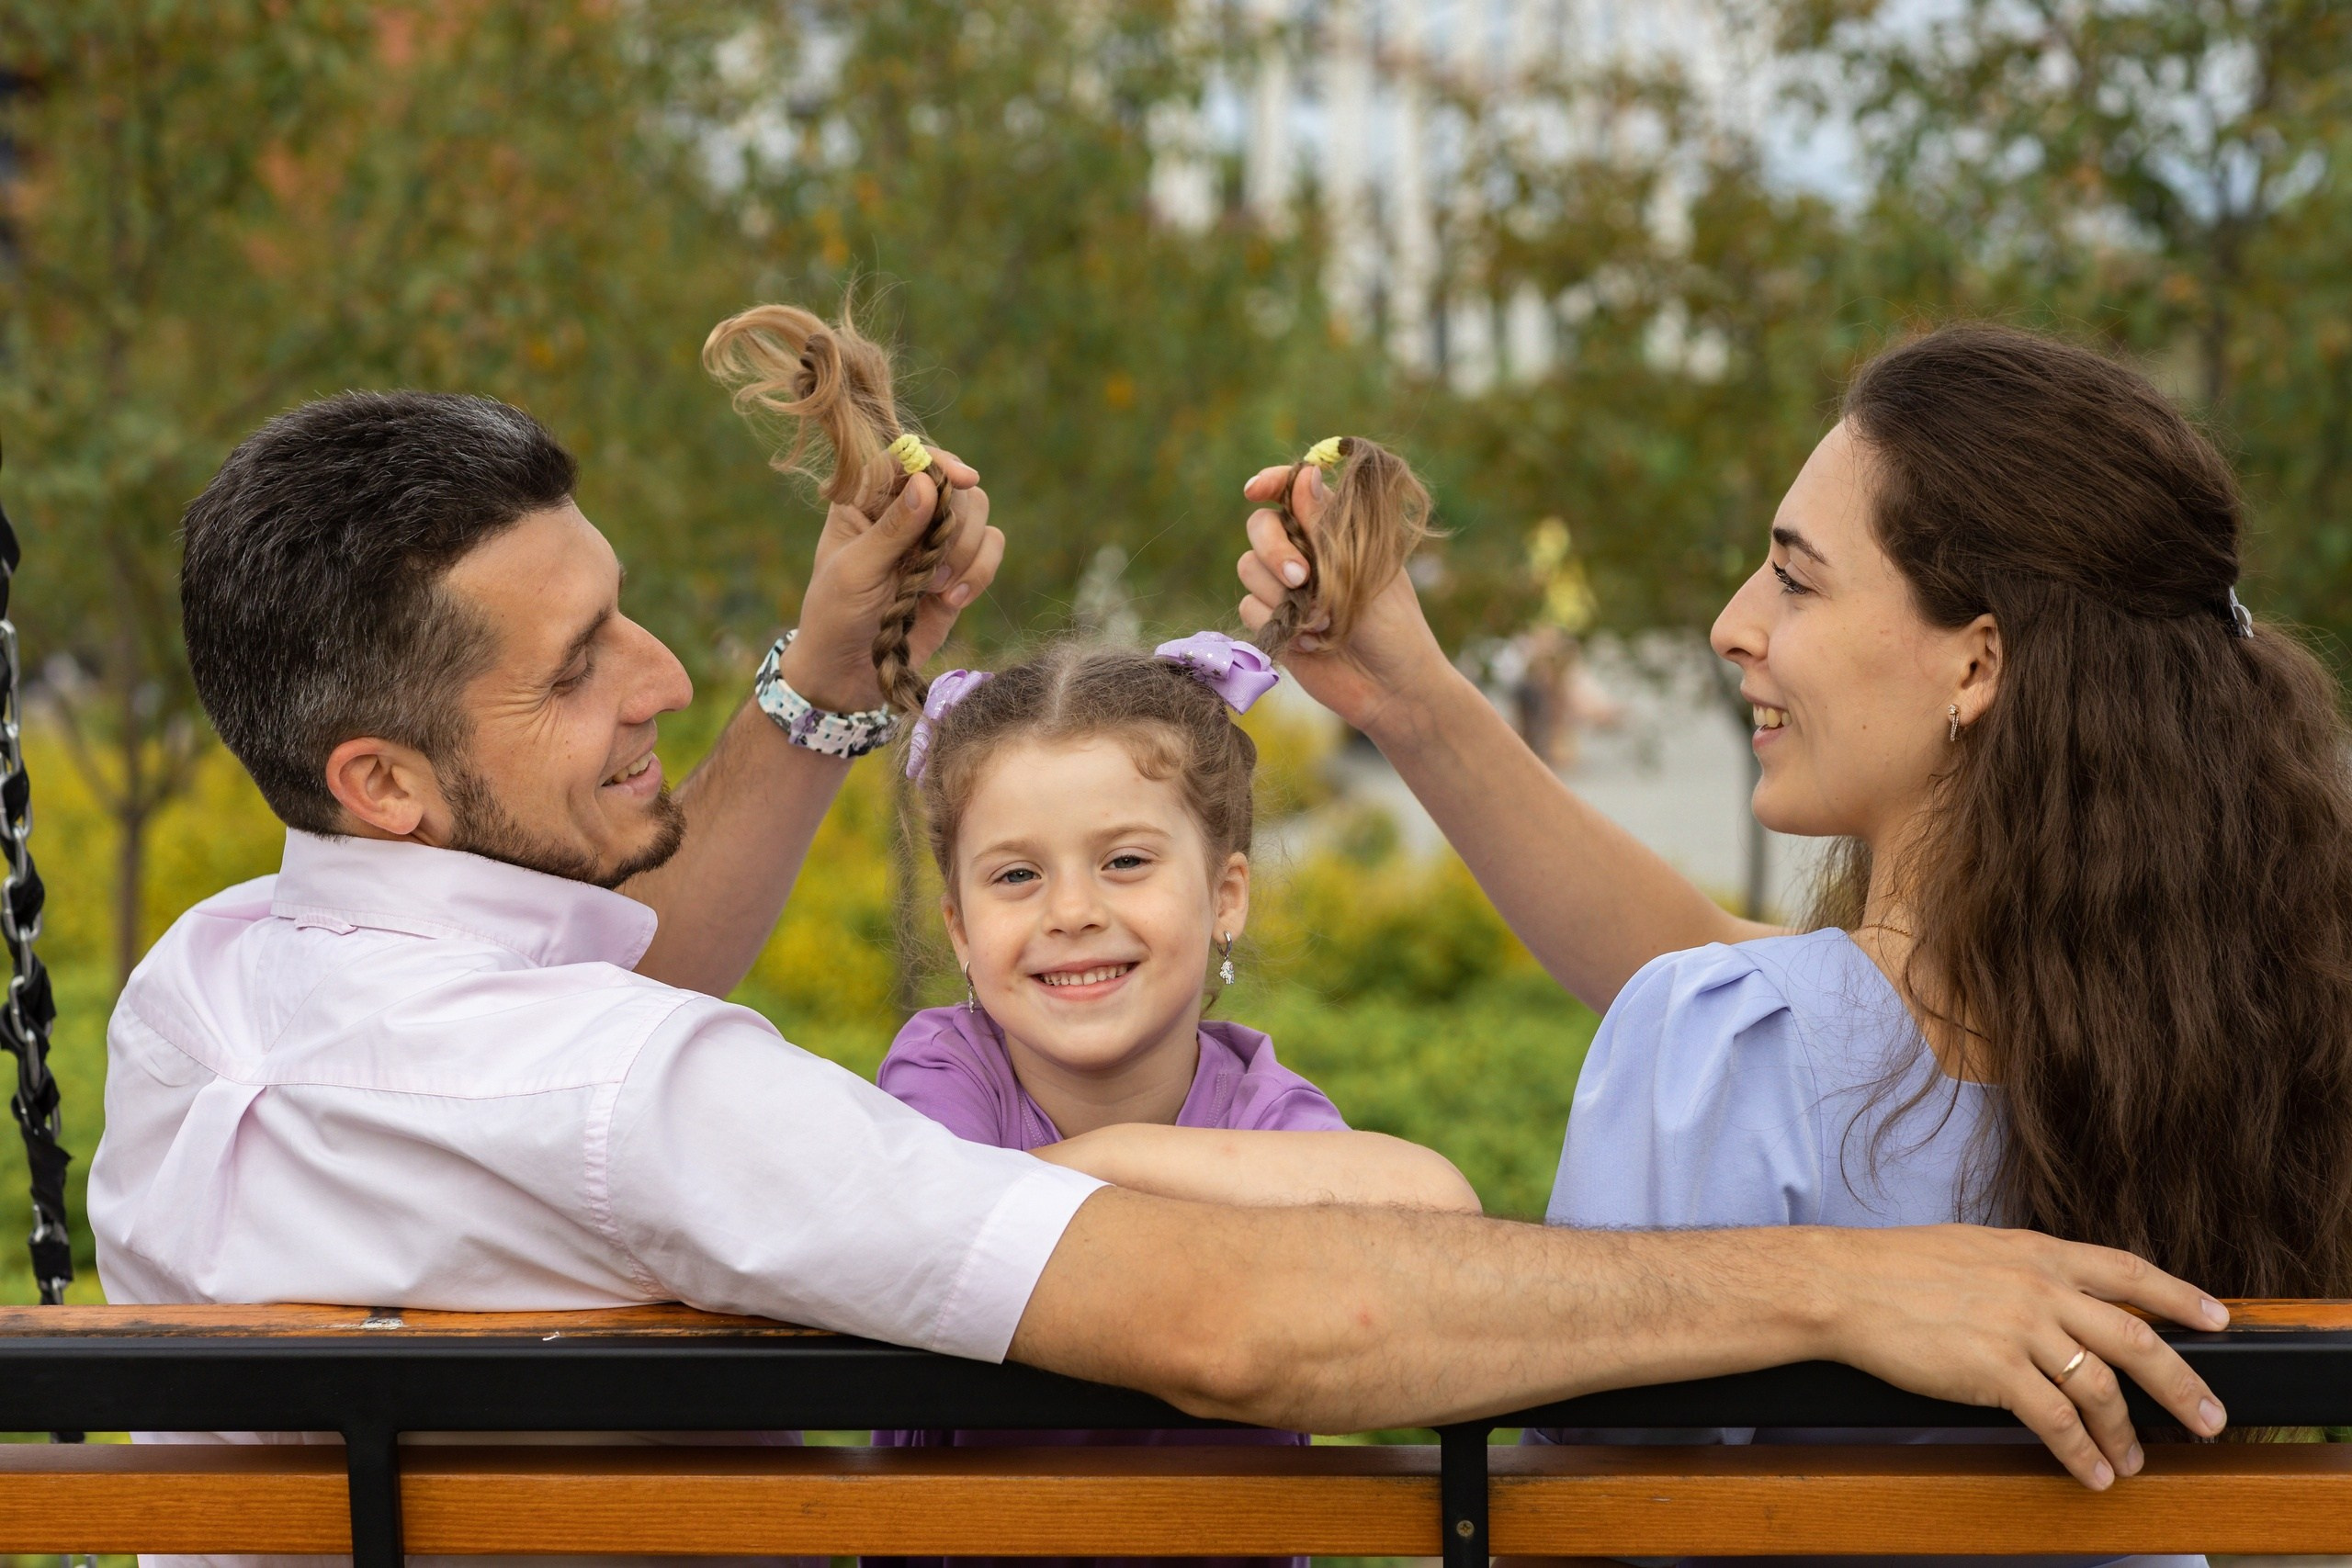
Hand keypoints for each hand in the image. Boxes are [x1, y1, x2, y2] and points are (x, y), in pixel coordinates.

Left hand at [780, 445, 1002, 712]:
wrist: (850, 672)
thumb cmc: (836, 615)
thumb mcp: (855, 570)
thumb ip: (892, 529)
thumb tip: (926, 484)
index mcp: (867, 499)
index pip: (907, 457)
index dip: (938, 461)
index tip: (962, 480)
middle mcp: (905, 511)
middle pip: (954, 485)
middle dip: (953, 524)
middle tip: (931, 565)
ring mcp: (935, 539)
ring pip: (979, 514)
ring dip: (965, 552)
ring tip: (935, 588)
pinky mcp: (958, 569)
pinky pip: (990, 549)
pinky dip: (979, 572)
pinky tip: (951, 599)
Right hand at [1235, 464, 1450, 737]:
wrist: (1392, 689)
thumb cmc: (1393, 626)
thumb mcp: (1364, 571)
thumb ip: (1327, 526)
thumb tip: (1305, 474)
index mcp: (1333, 530)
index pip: (1293, 490)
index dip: (1271, 482)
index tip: (1256, 490)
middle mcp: (1305, 553)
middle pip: (1261, 526)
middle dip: (1274, 549)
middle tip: (1301, 579)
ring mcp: (1285, 589)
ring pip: (1249, 568)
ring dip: (1281, 595)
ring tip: (1322, 622)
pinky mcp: (1273, 623)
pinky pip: (1249, 608)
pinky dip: (1278, 624)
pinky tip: (1312, 643)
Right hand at [1811, 1224, 2229, 1489]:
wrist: (1843, 1285)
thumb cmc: (1894, 1268)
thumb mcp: (1974, 1249)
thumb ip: (2023, 1269)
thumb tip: (2057, 1295)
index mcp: (2035, 1252)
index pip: (2129, 1271)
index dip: (2180, 1296)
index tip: (2217, 1320)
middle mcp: (2039, 1287)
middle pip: (2136, 1338)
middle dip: (2182, 1385)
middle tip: (2209, 1419)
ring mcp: (2019, 1328)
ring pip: (2101, 1388)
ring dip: (2125, 1434)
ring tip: (2132, 1461)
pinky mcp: (1994, 1370)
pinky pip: (2056, 1421)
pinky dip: (2081, 1454)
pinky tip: (2090, 1473)